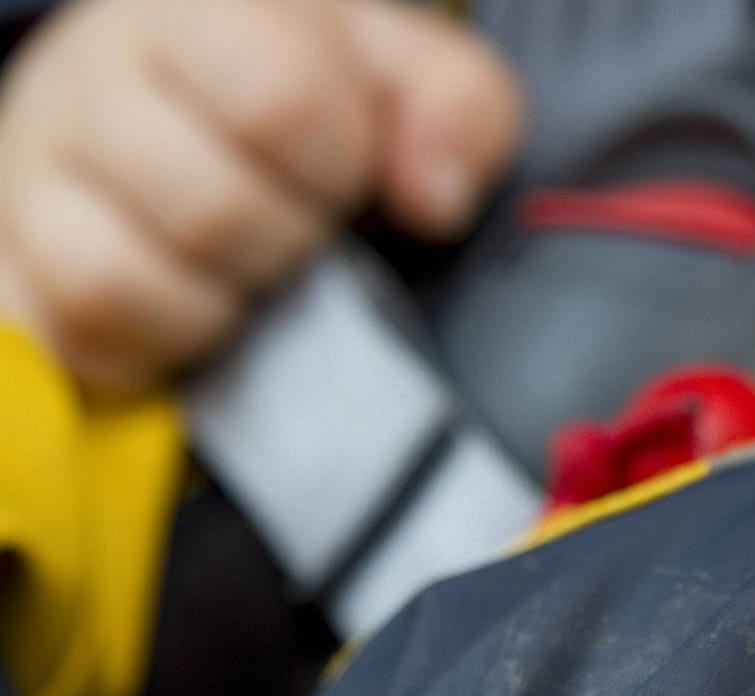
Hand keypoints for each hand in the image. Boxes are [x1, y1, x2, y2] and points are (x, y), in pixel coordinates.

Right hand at [0, 0, 520, 390]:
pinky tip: (189, 316)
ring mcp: (35, 178)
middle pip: (208, 210)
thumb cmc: (305, 93)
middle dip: (286, 245)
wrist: (166, 103)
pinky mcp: (11, 269)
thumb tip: (439, 201)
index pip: (280, 99)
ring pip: (117, 284)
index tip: (347, 174)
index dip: (337, 165)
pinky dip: (148, 350)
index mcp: (206, 12)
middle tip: (302, 233)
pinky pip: (71, 342)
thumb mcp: (405, 76)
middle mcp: (95, 82)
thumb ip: (458, 111)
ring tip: (245, 277)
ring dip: (213, 308)